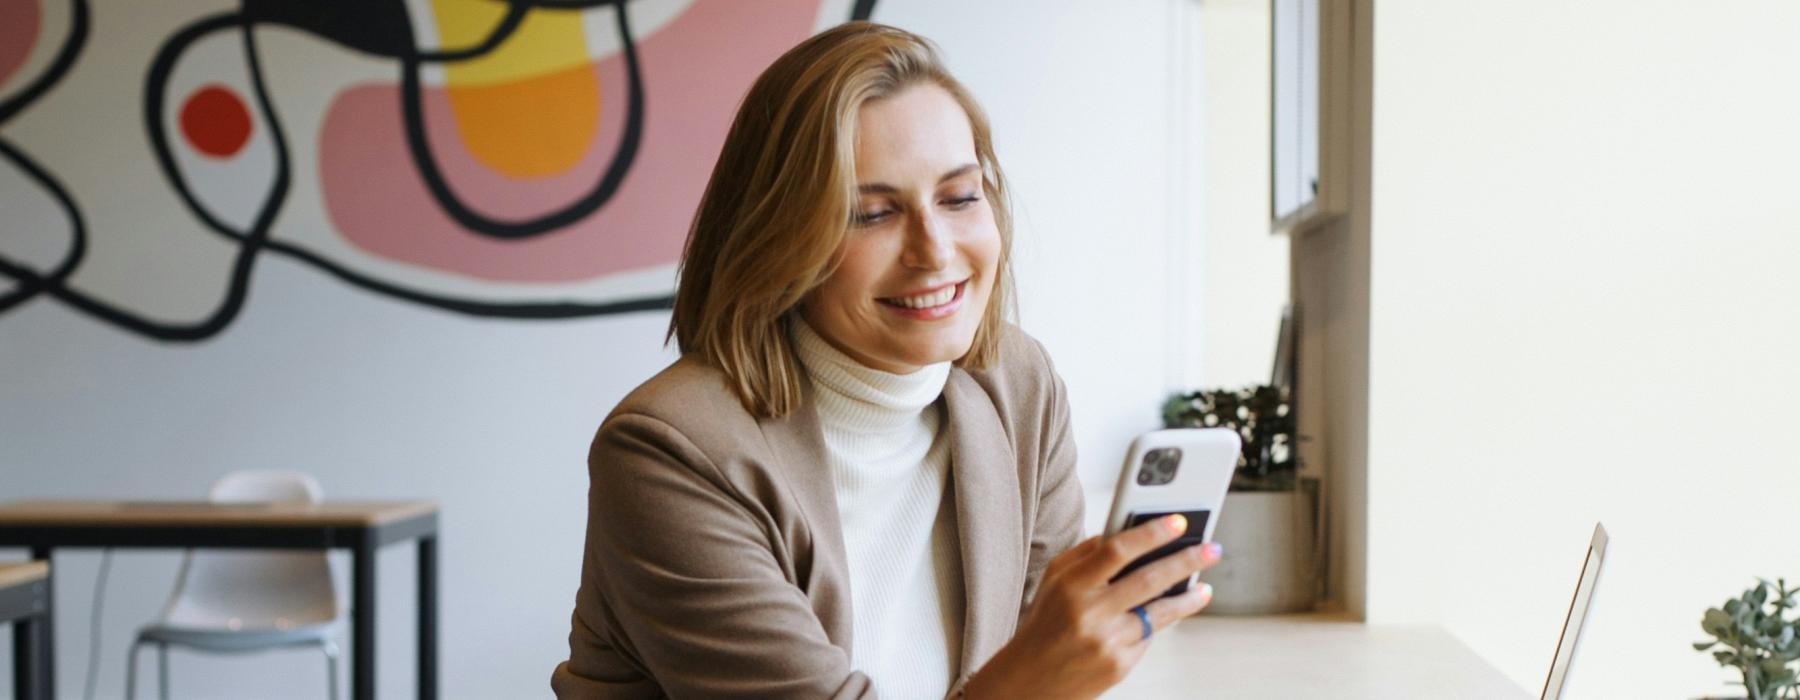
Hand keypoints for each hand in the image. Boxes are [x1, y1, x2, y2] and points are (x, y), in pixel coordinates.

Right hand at [964, 514, 1222, 698]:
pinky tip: (1164, 615)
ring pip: (1159, 613)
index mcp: (1071, 585)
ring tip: (1203, 587)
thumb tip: (1125, 532)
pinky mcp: (1119, 666)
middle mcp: (1090, 613)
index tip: (1178, 522)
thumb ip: (1086, 553)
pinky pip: (1148, 637)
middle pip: (1148, 579)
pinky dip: (1157, 623)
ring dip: (1188, 598)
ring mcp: (1107, 642)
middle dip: (1186, 560)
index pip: (1117, 550)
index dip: (1151, 533)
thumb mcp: (1053, 581)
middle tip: (1211, 549)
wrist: (1029, 681)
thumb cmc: (1045, 624)